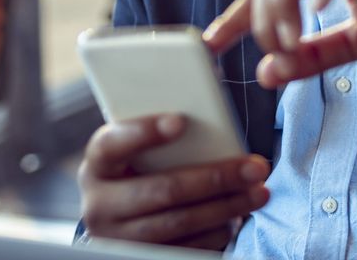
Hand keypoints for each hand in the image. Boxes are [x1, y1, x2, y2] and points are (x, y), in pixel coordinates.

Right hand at [78, 114, 269, 249]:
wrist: (120, 219)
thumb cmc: (140, 171)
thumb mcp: (137, 152)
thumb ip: (163, 136)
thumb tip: (211, 112)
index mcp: (98, 166)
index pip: (112, 145)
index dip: (144, 133)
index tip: (180, 121)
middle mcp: (100, 205)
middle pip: (163, 190)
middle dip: (216, 178)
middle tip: (255, 167)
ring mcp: (120, 238)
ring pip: (180, 223)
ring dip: (226, 207)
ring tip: (258, 192)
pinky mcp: (142, 258)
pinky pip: (186, 248)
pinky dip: (218, 232)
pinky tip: (238, 216)